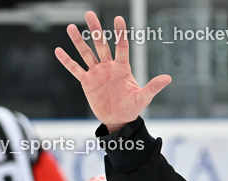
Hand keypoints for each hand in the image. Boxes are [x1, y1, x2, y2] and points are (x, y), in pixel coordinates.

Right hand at [55, 12, 171, 132]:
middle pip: (101, 44)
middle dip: (95, 30)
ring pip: (86, 54)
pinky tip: (59, 51)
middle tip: (89, 14)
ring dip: (79, 41)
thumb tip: (168, 78)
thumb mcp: (143, 98)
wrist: (118, 120)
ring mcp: (97, 73)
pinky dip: (67, 61)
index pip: (121, 46)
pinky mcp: (87, 82)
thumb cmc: (132, 108)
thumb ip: (153, 87)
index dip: (120, 33)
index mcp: (122, 68)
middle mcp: (108, 67)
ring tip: (71, 28)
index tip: (118, 18)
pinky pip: (75, 69)